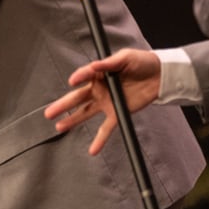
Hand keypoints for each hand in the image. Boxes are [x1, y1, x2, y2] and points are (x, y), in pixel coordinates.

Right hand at [43, 48, 161, 154]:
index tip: (73, 81)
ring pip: (85, 113)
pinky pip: (106, 128)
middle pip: (77, 98)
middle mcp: (99, 89)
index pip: (85, 76)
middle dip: (63, 105)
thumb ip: (109, 63)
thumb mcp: (125, 57)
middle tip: (49, 113)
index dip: (79, 77)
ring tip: (59, 127)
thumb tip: (95, 66)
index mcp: (100, 73)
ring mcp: (107, 102)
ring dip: (73, 120)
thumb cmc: (141, 62)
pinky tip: (92, 150)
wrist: (160, 75)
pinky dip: (99, 139)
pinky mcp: (118, 113)